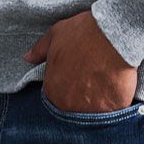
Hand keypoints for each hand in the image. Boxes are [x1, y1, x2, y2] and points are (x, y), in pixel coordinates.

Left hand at [23, 9, 137, 112]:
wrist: (113, 34)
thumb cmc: (83, 32)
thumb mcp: (56, 34)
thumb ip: (40, 50)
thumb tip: (27, 58)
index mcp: (52, 90)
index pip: (56, 93)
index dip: (67, 82)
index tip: (76, 71)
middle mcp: (69, 105)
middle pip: (74, 104)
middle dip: (81, 93)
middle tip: (91, 74)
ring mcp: (91, 110)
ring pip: (93, 110)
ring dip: (97, 99)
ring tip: (104, 78)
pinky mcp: (114, 109)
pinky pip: (114, 110)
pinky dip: (115, 100)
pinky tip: (116, 83)